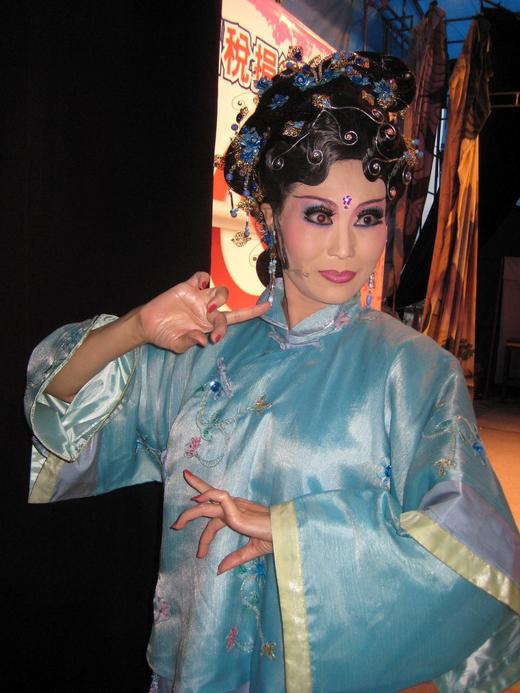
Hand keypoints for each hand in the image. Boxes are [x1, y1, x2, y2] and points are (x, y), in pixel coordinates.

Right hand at [135, 271, 269, 352]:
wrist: (147, 324)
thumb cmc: (165, 335)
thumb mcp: (177, 344)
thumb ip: (189, 342)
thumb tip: (203, 340)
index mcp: (209, 325)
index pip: (232, 321)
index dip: (227, 329)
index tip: (216, 338)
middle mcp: (208, 310)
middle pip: (230, 306)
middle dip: (241, 311)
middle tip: (218, 318)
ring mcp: (199, 298)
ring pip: (221, 291)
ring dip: (221, 297)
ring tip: (210, 305)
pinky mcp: (187, 288)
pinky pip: (201, 277)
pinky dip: (204, 278)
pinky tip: (200, 285)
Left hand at [171, 470, 272, 573]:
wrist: (286, 535)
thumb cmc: (274, 538)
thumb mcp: (252, 550)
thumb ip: (235, 558)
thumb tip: (219, 569)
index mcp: (237, 514)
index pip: (215, 520)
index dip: (205, 538)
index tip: (201, 556)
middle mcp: (234, 507)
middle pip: (210, 496)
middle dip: (196, 489)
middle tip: (180, 500)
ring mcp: (235, 507)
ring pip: (207, 502)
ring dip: (191, 511)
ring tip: (177, 524)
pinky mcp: (237, 510)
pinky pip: (219, 497)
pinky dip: (207, 496)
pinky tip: (196, 501)